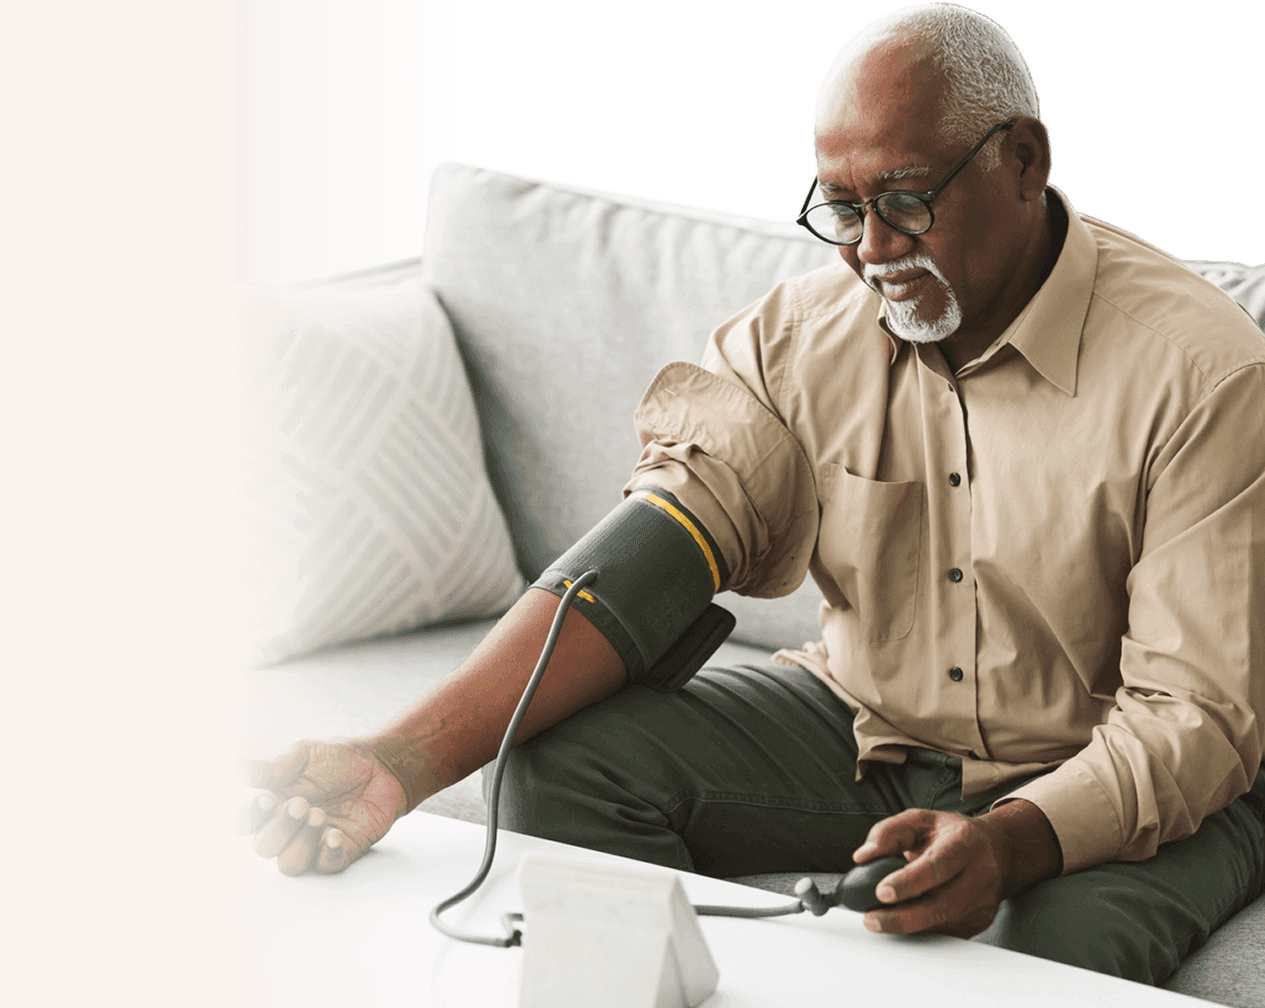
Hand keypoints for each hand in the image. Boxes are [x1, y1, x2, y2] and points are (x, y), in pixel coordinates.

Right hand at [239, 739, 407, 875]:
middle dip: (279, 827)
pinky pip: (325, 866)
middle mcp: (288, 829)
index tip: (266, 799)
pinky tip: (335, 834)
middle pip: (264, 847)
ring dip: (301, 842)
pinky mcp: (339, 852)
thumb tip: (237, 767)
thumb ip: (273, 767)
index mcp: (274, 804)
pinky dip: (327, 854)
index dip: (249, 817)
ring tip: (319, 815)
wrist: (381, 766)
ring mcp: (312, 843)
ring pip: (289, 864)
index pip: (246, 823)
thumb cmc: (340, 760)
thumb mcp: (304, 755)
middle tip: (301, 804)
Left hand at [851, 800, 1058, 938]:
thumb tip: (863, 856)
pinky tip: (904, 924)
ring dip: (909, 928)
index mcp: (964, 842)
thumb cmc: (950, 833)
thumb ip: (887, 832)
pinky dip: (922, 932)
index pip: (937, 866)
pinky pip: (948, 933)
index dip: (909, 882)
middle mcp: (980, 872)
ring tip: (880, 922)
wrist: (992, 847)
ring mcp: (983, 900)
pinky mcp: (981, 920)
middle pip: (942, 905)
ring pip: (944, 923)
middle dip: (903, 917)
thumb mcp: (918, 820)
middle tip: (872, 919)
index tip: (881, 892)